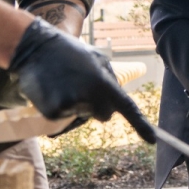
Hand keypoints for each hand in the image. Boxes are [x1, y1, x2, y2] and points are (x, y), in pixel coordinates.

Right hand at [9, 18, 154, 142]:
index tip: (153, 140)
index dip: (141, 125)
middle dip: (98, 105)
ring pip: (83, 115)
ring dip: (78, 103)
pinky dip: (62, 106)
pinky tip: (54, 89)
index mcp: (103, 83)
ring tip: (65, 82)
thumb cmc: (70, 52)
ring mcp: (69, 106)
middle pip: (104, 115)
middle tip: (82, 83)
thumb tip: (116, 100)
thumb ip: (110, 80)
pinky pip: (65, 117)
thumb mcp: (98, 59)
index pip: (127, 108)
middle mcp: (88, 97)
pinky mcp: (52, 113)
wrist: (35, 48)